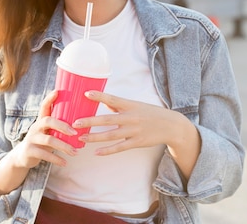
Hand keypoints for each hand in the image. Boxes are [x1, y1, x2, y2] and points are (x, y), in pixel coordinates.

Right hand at [7, 90, 78, 168]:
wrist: (22, 156)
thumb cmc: (42, 141)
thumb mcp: (48, 132)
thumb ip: (59, 128)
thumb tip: (82, 124)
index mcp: (41, 121)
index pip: (44, 106)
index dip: (50, 98)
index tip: (58, 91)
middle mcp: (35, 127)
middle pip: (48, 121)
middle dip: (63, 126)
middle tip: (75, 133)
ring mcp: (31, 139)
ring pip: (49, 140)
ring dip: (64, 146)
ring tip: (75, 152)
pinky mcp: (30, 151)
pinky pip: (45, 154)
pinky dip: (56, 159)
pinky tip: (65, 162)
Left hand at [74, 90, 188, 155]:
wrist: (171, 125)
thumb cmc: (151, 113)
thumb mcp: (136, 105)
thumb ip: (120, 105)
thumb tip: (103, 102)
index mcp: (130, 105)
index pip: (112, 99)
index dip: (99, 96)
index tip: (85, 93)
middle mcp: (131, 117)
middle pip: (107, 119)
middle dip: (90, 121)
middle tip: (75, 123)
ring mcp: (133, 131)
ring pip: (110, 135)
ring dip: (94, 137)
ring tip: (81, 138)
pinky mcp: (137, 142)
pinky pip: (119, 147)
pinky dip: (107, 150)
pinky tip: (96, 152)